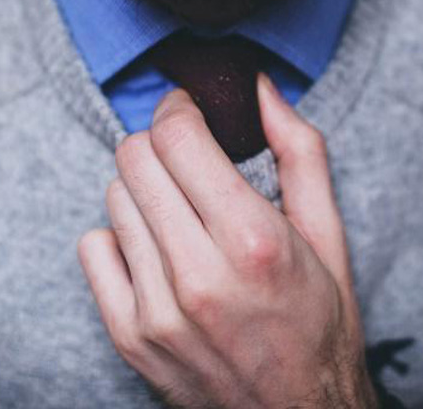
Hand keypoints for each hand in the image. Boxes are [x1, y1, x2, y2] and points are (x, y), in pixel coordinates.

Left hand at [78, 74, 376, 407]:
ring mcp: (156, 311)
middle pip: (134, 159)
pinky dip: (120, 237)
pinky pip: (93, 246)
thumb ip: (299, 150)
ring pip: (114, 198)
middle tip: (185, 160)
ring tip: (180, 214)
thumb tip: (258, 86)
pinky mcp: (129, 336)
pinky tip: (157, 251)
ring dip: (145, 192)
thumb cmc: (319, 323)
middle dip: (160, 144)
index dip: (179, 109)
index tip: (189, 112)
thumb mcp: (329, 233)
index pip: (176, 137)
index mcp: (254, 242)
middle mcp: (199, 276)